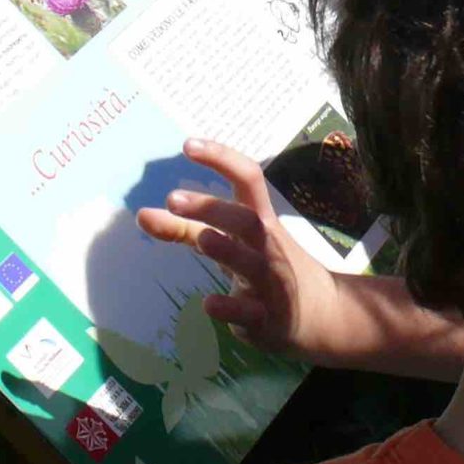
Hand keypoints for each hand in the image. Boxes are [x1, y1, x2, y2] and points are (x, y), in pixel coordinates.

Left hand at [136, 137, 353, 360]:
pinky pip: (249, 312)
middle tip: (173, 198)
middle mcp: (268, 246)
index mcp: (261, 220)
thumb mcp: (231, 242)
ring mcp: (271, 282)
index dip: (221, 159)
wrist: (320, 314)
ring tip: (202, 239)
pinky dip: (229, 307)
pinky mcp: (267, 318)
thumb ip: (186, 229)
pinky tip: (209, 304)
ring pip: (252, 263)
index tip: (188, 145)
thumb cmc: (265, 267)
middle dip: (214, 208)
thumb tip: (142, 214)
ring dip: (228, 249)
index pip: (248, 179)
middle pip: (247, 220)